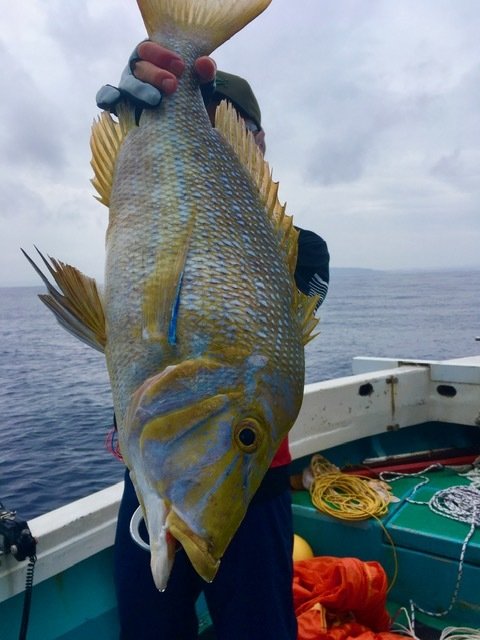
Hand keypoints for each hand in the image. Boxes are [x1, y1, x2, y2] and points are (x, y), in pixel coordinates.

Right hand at [96, 41, 216, 111]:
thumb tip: (205, 63)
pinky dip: (108, 97)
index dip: (163, 56)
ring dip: (141, 91)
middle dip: (155, 75)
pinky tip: (114, 101)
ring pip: (127, 84)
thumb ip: (204, 71)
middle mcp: (136, 69)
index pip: (149, 48)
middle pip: (139, 67)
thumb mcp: (200, 81)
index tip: (181, 67)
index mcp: (151, 55)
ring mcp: (126, 87)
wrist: (183, 119)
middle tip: (173, 85)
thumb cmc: (189, 92)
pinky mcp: (120, 105)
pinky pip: (107, 97)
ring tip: (156, 100)